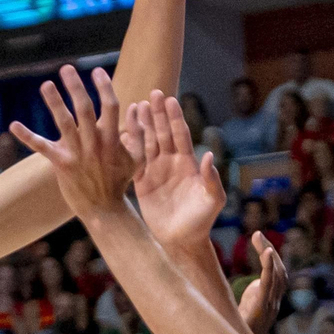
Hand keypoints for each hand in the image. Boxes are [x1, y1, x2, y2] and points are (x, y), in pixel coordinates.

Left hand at [10, 66, 134, 225]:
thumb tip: (136, 106)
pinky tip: (13, 125)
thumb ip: (137, 132)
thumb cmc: (119, 181)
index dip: (104, 87)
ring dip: (54, 102)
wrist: (104, 209)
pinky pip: (41, 147)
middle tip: (66, 69)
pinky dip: (27, 136)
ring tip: (46, 85)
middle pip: (84, 108)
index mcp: (112, 138)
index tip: (97, 71)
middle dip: (76, 87)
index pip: (110, 106)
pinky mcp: (61, 164)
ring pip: (64, 123)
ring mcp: (77, 153)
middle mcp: (94, 143)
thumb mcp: (136, 158)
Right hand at [121, 92, 225, 245]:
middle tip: (152, 93)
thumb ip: (211, 179)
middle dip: (158, 114)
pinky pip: (134, 161)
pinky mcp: (142, 182)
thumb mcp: (213, 200)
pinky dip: (129, 147)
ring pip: (147, 142)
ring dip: (142, 125)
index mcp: (188, 163)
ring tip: (135, 106)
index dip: (175, 118)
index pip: (180, 135)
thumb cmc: (202, 220)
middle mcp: (171, 162)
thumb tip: (209, 157)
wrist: (181, 240)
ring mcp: (155, 171)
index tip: (169, 100)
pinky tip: (121, 132)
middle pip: (163, 133)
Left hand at [239, 231, 286, 333]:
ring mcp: (270, 305)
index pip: (278, 275)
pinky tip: (266, 252)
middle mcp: (273, 303)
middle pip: (279, 271)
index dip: (271, 258)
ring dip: (268, 253)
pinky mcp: (261, 307)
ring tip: (258, 238)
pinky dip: (269, 266)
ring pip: (276, 275)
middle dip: (269, 251)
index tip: (259, 240)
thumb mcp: (244, 312)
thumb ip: (251, 297)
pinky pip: (269, 284)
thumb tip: (253, 285)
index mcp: (270, 302)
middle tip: (257, 235)